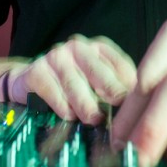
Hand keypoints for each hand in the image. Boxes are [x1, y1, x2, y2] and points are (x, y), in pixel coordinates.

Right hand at [9, 34, 136, 124]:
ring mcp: (56, 57)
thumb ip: (113, 87)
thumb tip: (134, 109)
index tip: (137, 101)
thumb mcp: (94, 80)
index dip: (128, 83)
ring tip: (94, 119)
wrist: (29, 80)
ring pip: (74, 83)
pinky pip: (52, 91)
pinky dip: (62, 106)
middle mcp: (77, 48)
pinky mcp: (37, 71)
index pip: (118, 63)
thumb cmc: (71, 83)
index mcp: (98, 47)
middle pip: (97, 71)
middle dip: (110, 90)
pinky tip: (69, 116)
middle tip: (119, 108)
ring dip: (86, 104)